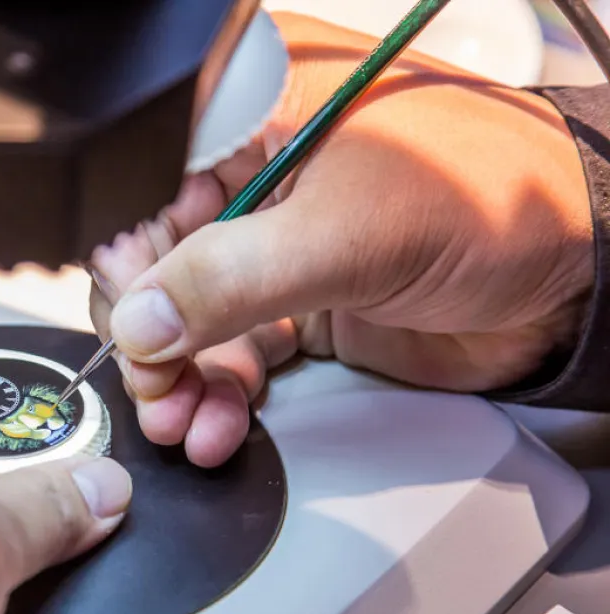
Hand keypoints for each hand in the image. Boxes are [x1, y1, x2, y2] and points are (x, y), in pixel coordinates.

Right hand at [89, 12, 594, 466]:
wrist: (579, 276)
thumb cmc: (492, 199)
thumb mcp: (343, 234)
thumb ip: (227, 280)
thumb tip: (138, 321)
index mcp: (257, 110)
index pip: (148, 182)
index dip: (129, 259)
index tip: (130, 324)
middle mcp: (257, 173)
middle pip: (159, 260)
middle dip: (150, 334)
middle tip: (152, 386)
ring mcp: (278, 240)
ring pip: (190, 315)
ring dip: (179, 376)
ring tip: (181, 419)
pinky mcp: (300, 300)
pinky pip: (234, 350)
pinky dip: (220, 392)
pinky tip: (216, 422)